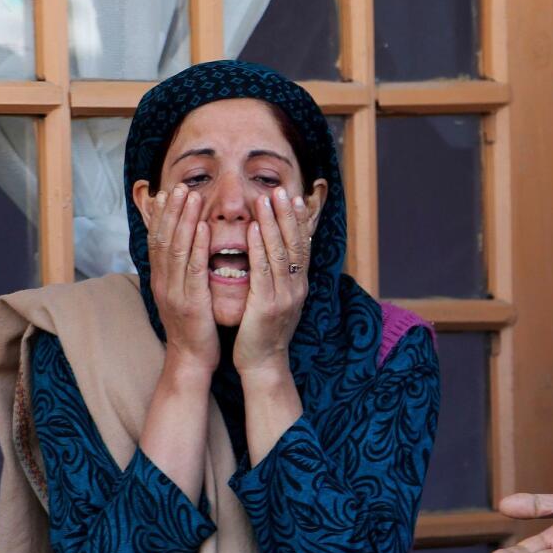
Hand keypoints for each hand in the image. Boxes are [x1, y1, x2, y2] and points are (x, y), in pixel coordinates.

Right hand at [147, 184, 218, 372]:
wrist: (191, 359)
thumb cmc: (194, 326)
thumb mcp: (184, 294)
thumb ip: (183, 271)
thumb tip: (186, 248)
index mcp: (162, 279)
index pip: (157, 240)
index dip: (161, 215)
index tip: (167, 191)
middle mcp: (163, 282)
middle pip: (163, 238)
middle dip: (171, 210)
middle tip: (179, 185)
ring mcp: (174, 292)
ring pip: (176, 249)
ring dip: (183, 219)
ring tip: (191, 195)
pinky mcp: (191, 303)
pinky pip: (193, 270)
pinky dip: (197, 246)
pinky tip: (203, 228)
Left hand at [233, 188, 311, 374]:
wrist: (263, 363)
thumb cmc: (262, 330)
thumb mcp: (276, 298)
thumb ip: (276, 275)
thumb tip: (274, 251)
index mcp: (299, 284)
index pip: (301, 245)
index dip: (297, 220)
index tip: (291, 196)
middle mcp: (297, 287)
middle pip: (294, 243)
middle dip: (286, 214)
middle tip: (279, 189)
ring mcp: (284, 296)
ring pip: (280, 253)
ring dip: (271, 224)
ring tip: (264, 200)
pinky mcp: (267, 306)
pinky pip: (263, 272)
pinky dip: (258, 248)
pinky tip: (251, 230)